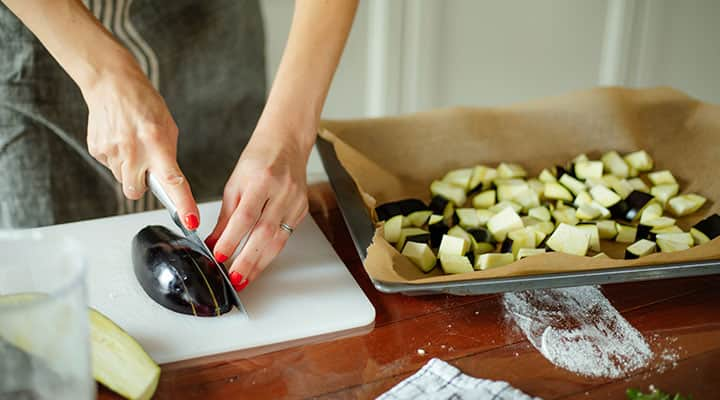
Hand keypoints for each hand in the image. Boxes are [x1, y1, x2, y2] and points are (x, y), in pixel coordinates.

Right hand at [82, 61, 199, 228]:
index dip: (183, 204)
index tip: (191, 220)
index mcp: (156, 143)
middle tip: (145, 165)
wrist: (111, 84)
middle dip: (143, 184)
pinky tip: (120, 140)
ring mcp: (112, 151)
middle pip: (137, 191)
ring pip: (123, 180)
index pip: (173, 181)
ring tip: (132, 144)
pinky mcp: (97, 150)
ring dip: (130, 170)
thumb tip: (167, 180)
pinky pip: (111, 167)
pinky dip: (117, 159)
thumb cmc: (143, 103)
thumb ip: (168, 156)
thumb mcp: (167, 127)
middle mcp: (133, 150)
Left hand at [205, 124, 310, 290]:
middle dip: (248, 260)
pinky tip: (260, 262)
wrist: (287, 143)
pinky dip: (271, 252)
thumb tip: (214, 240)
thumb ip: (226, 214)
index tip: (219, 255)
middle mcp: (282, 192)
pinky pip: (285, 236)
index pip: (245, 215)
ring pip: (278, 239)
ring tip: (245, 278)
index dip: (232, 238)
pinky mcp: (302, 210)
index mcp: (262, 180)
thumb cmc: (259, 159)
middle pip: (264, 233)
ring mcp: (295, 202)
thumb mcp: (236, 182)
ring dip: (260, 263)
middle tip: (234, 278)